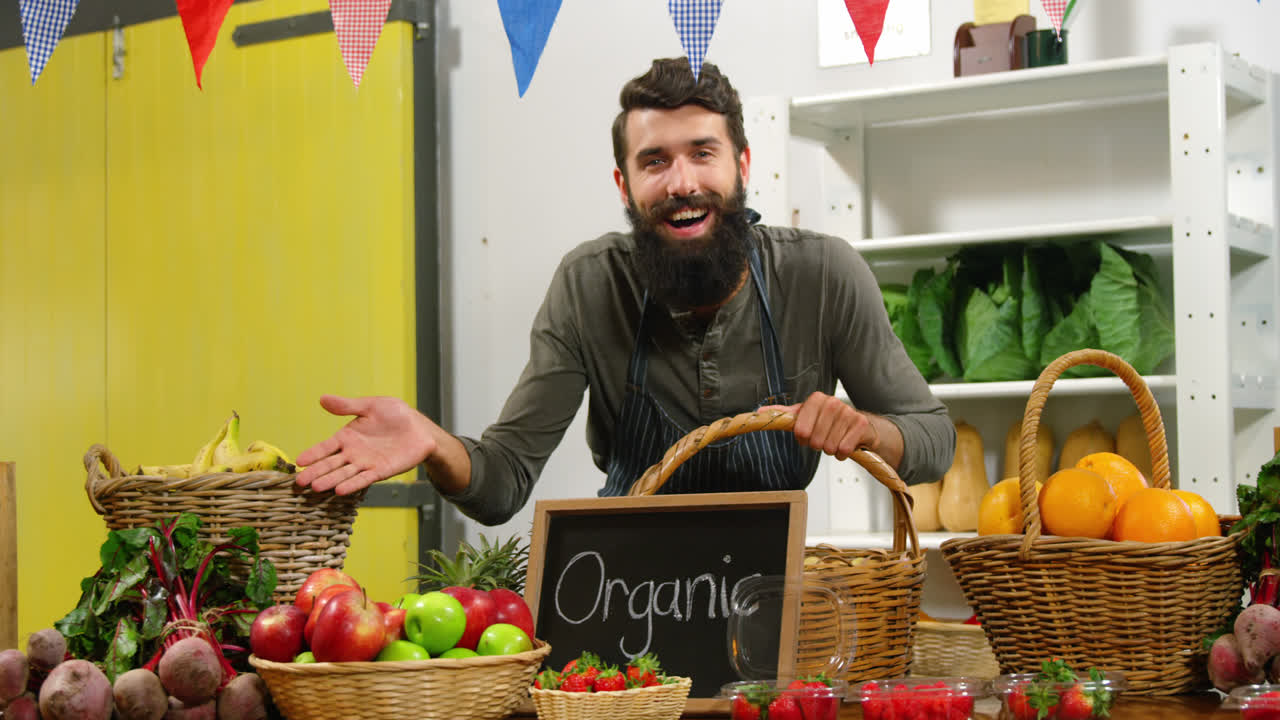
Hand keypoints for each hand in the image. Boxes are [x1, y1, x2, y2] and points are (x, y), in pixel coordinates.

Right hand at [295, 395, 435, 494]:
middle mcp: (353, 453)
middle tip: (299, 483)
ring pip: (344, 474)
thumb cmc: (395, 415)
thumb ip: (347, 406)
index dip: (313, 454)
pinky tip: (339, 491)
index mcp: (347, 437)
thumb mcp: (370, 406)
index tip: (298, 461)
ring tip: (316, 488)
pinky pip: (364, 479)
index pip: (325, 447)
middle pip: (330, 464)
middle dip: (315, 473)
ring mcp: (365, 463)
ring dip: (330, 481)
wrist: (420, 429)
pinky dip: (352, 485)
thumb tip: (322, 398)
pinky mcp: (380, 471)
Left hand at [758, 391, 878, 461]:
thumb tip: (760, 413)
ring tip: (834, 440)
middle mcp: (832, 403)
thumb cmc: (828, 421)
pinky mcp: (860, 424)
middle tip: (823, 438)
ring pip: (829, 447)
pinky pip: (844, 450)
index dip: (802, 438)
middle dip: (817, 445)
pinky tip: (844, 444)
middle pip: (814, 441)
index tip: (806, 435)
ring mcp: (848, 413)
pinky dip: (843, 453)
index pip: (800, 430)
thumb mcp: (804, 415)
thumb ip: (784, 415)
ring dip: (830, 449)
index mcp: (816, 399)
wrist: (858, 424)